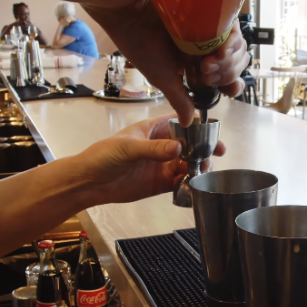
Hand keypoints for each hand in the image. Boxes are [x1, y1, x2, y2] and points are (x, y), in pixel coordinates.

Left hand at [69, 115, 226, 205]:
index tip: (211, 132)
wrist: (89, 182)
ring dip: (198, 166)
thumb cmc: (103, 156)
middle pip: (189, 144)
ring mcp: (162, 165)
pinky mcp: (160, 183)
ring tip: (203, 170)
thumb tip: (178, 147)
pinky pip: (180, 182)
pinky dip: (189, 183)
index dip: (197, 125)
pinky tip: (194, 184)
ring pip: (187, 164)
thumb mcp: (128, 147)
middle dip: (204, 148)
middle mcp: (161, 146)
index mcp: (153, 129)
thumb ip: (154, 148)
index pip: (180, 122)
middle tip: (216, 153)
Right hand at [85, 0, 250, 126]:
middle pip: (234, 64)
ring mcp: (207, 30)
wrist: (130, 11)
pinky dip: (229, 42)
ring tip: (207, 62)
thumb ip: (179, 98)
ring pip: (235, 48)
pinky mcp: (208, 13)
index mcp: (193, 65)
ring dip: (227, 60)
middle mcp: (203, 47)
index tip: (229, 89)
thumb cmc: (140, 45)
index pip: (223, 77)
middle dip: (226, 74)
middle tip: (205, 73)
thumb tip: (187, 122)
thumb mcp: (162, 77)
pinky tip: (216, 48)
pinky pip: (231, 30)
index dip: (230, 84)